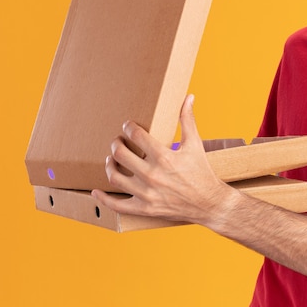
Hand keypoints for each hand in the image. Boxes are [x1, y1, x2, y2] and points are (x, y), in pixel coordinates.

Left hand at [91, 94, 233, 224]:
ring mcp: (147, 193)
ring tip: (111, 159)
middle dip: (116, 144)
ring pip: (114, 177)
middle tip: (118, 141)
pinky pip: (117, 205)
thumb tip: (188, 97)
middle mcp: (152, 175)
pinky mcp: (145, 208)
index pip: (136, 136)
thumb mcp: (195, 144)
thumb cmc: (202, 172)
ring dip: (109, 165)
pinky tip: (96, 191)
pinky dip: (103, 199)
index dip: (129, 127)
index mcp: (164, 157)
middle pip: (120, 154)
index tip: (128, 126)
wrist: (209, 203)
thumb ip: (188, 120)